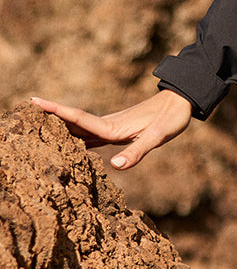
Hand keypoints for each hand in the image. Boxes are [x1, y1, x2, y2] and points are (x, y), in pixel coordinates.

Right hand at [31, 89, 193, 168]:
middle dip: (48, 117)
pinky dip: (75, 136)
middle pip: (72, 122)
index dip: (55, 111)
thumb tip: (115, 166)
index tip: (33, 102)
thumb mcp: (157, 137)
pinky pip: (90, 134)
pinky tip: (68, 143)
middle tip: (22, 112)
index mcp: (112, 127)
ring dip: (59, 126)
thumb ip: (137, 152)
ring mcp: (112, 127)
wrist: (182, 102)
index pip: (78, 119)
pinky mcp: (118, 130)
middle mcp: (108, 125)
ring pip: (79, 127)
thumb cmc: (171, 118)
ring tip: (35, 127)